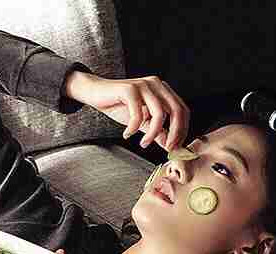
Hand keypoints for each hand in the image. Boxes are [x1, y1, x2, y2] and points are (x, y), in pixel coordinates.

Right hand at [64, 70, 189, 150]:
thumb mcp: (140, 120)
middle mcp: (156, 84)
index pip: (182, 110)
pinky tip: (127, 133)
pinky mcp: (130, 89)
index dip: (182, 129)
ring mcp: (144, 85)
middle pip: (176, 110)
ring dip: (153, 133)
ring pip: (159, 113)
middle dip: (174, 133)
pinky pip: (138, 114)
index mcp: (162, 90)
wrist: (93, 92)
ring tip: (143, 143)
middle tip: (166, 147)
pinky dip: (134, 128)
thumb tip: (168, 144)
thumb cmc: (117, 104)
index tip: (175, 146)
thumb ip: (155, 130)